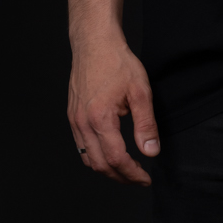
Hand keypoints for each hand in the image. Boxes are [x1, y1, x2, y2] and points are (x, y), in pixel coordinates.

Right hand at [68, 31, 160, 183]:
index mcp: (100, 118)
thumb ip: (146, 125)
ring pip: (87, 158)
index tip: (146, 179)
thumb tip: (151, 151)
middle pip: (99, 165)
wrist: (94, 44)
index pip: (116, 159)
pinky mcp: (72, 116)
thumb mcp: (140, 92)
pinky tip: (110, 154)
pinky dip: (95, 157)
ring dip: (107, 169)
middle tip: (138, 178)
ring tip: (127, 170)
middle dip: (120, 177)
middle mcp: (82, 123)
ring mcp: (74, 120)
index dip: (133, 174)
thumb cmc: (117, 63)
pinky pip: (81, 146)